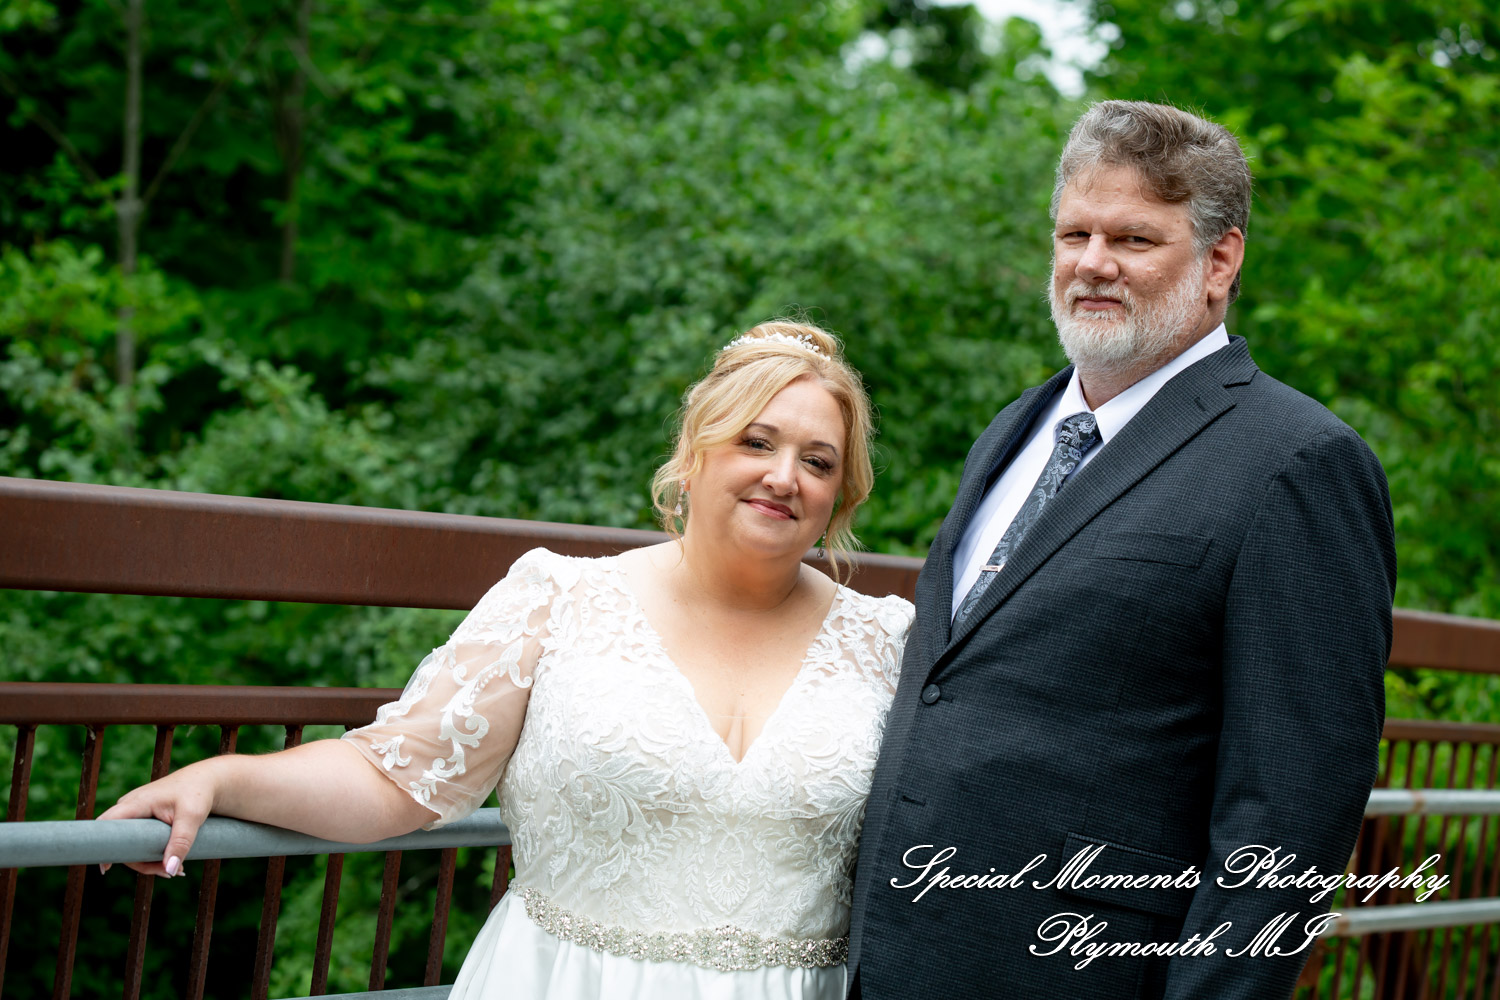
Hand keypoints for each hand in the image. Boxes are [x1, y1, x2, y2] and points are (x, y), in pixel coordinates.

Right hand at [96, 759, 219, 877]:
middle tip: (168, 873)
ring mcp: (137, 815)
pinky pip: (141, 842)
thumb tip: (170, 870)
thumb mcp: (192, 817)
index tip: (105, 869)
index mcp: (136, 803)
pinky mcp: (146, 821)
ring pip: (133, 846)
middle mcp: (131, 808)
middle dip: (142, 862)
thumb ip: (181, 842)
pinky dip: (155, 855)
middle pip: (122, 843)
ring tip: (179, 870)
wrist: (208, 782)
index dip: (101, 846)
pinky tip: (173, 865)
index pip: (106, 824)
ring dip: (151, 861)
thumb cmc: (198, 793)